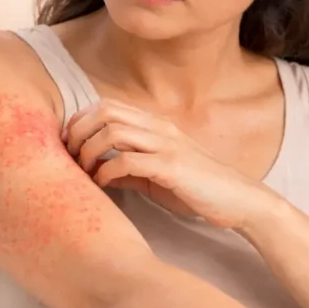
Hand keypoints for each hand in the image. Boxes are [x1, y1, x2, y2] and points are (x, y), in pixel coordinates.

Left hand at [64, 98, 279, 229]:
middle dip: (79, 131)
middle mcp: (159, 128)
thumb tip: (97, 170)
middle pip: (105, 111)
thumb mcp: (156, 175)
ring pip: (113, 131)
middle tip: (70, 156)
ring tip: (83, 170)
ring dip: (89, 150)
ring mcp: (167, 145)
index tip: (68, 144)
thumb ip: (128, 168)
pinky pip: (128, 160)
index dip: (80, 121)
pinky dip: (107, 170)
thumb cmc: (197, 189)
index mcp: (155, 125)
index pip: (107, 106)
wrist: (240, 201)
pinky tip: (102, 184)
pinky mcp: (172, 167)